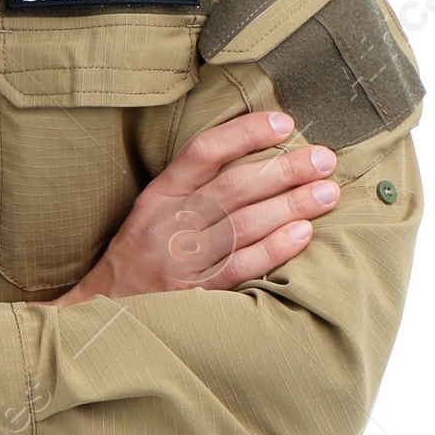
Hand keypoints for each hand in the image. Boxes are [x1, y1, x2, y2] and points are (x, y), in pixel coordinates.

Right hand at [57, 110, 339, 303]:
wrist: (107, 311)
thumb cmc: (140, 254)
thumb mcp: (153, 209)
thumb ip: (194, 185)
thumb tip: (258, 155)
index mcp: (159, 194)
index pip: (203, 151)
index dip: (245, 133)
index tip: (284, 124)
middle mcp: (170, 222)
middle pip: (233, 187)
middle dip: (284, 170)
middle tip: (325, 159)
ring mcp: (182, 259)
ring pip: (242, 225)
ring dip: (290, 206)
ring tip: (327, 193)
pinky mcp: (195, 292)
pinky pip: (240, 266)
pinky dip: (274, 248)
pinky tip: (303, 233)